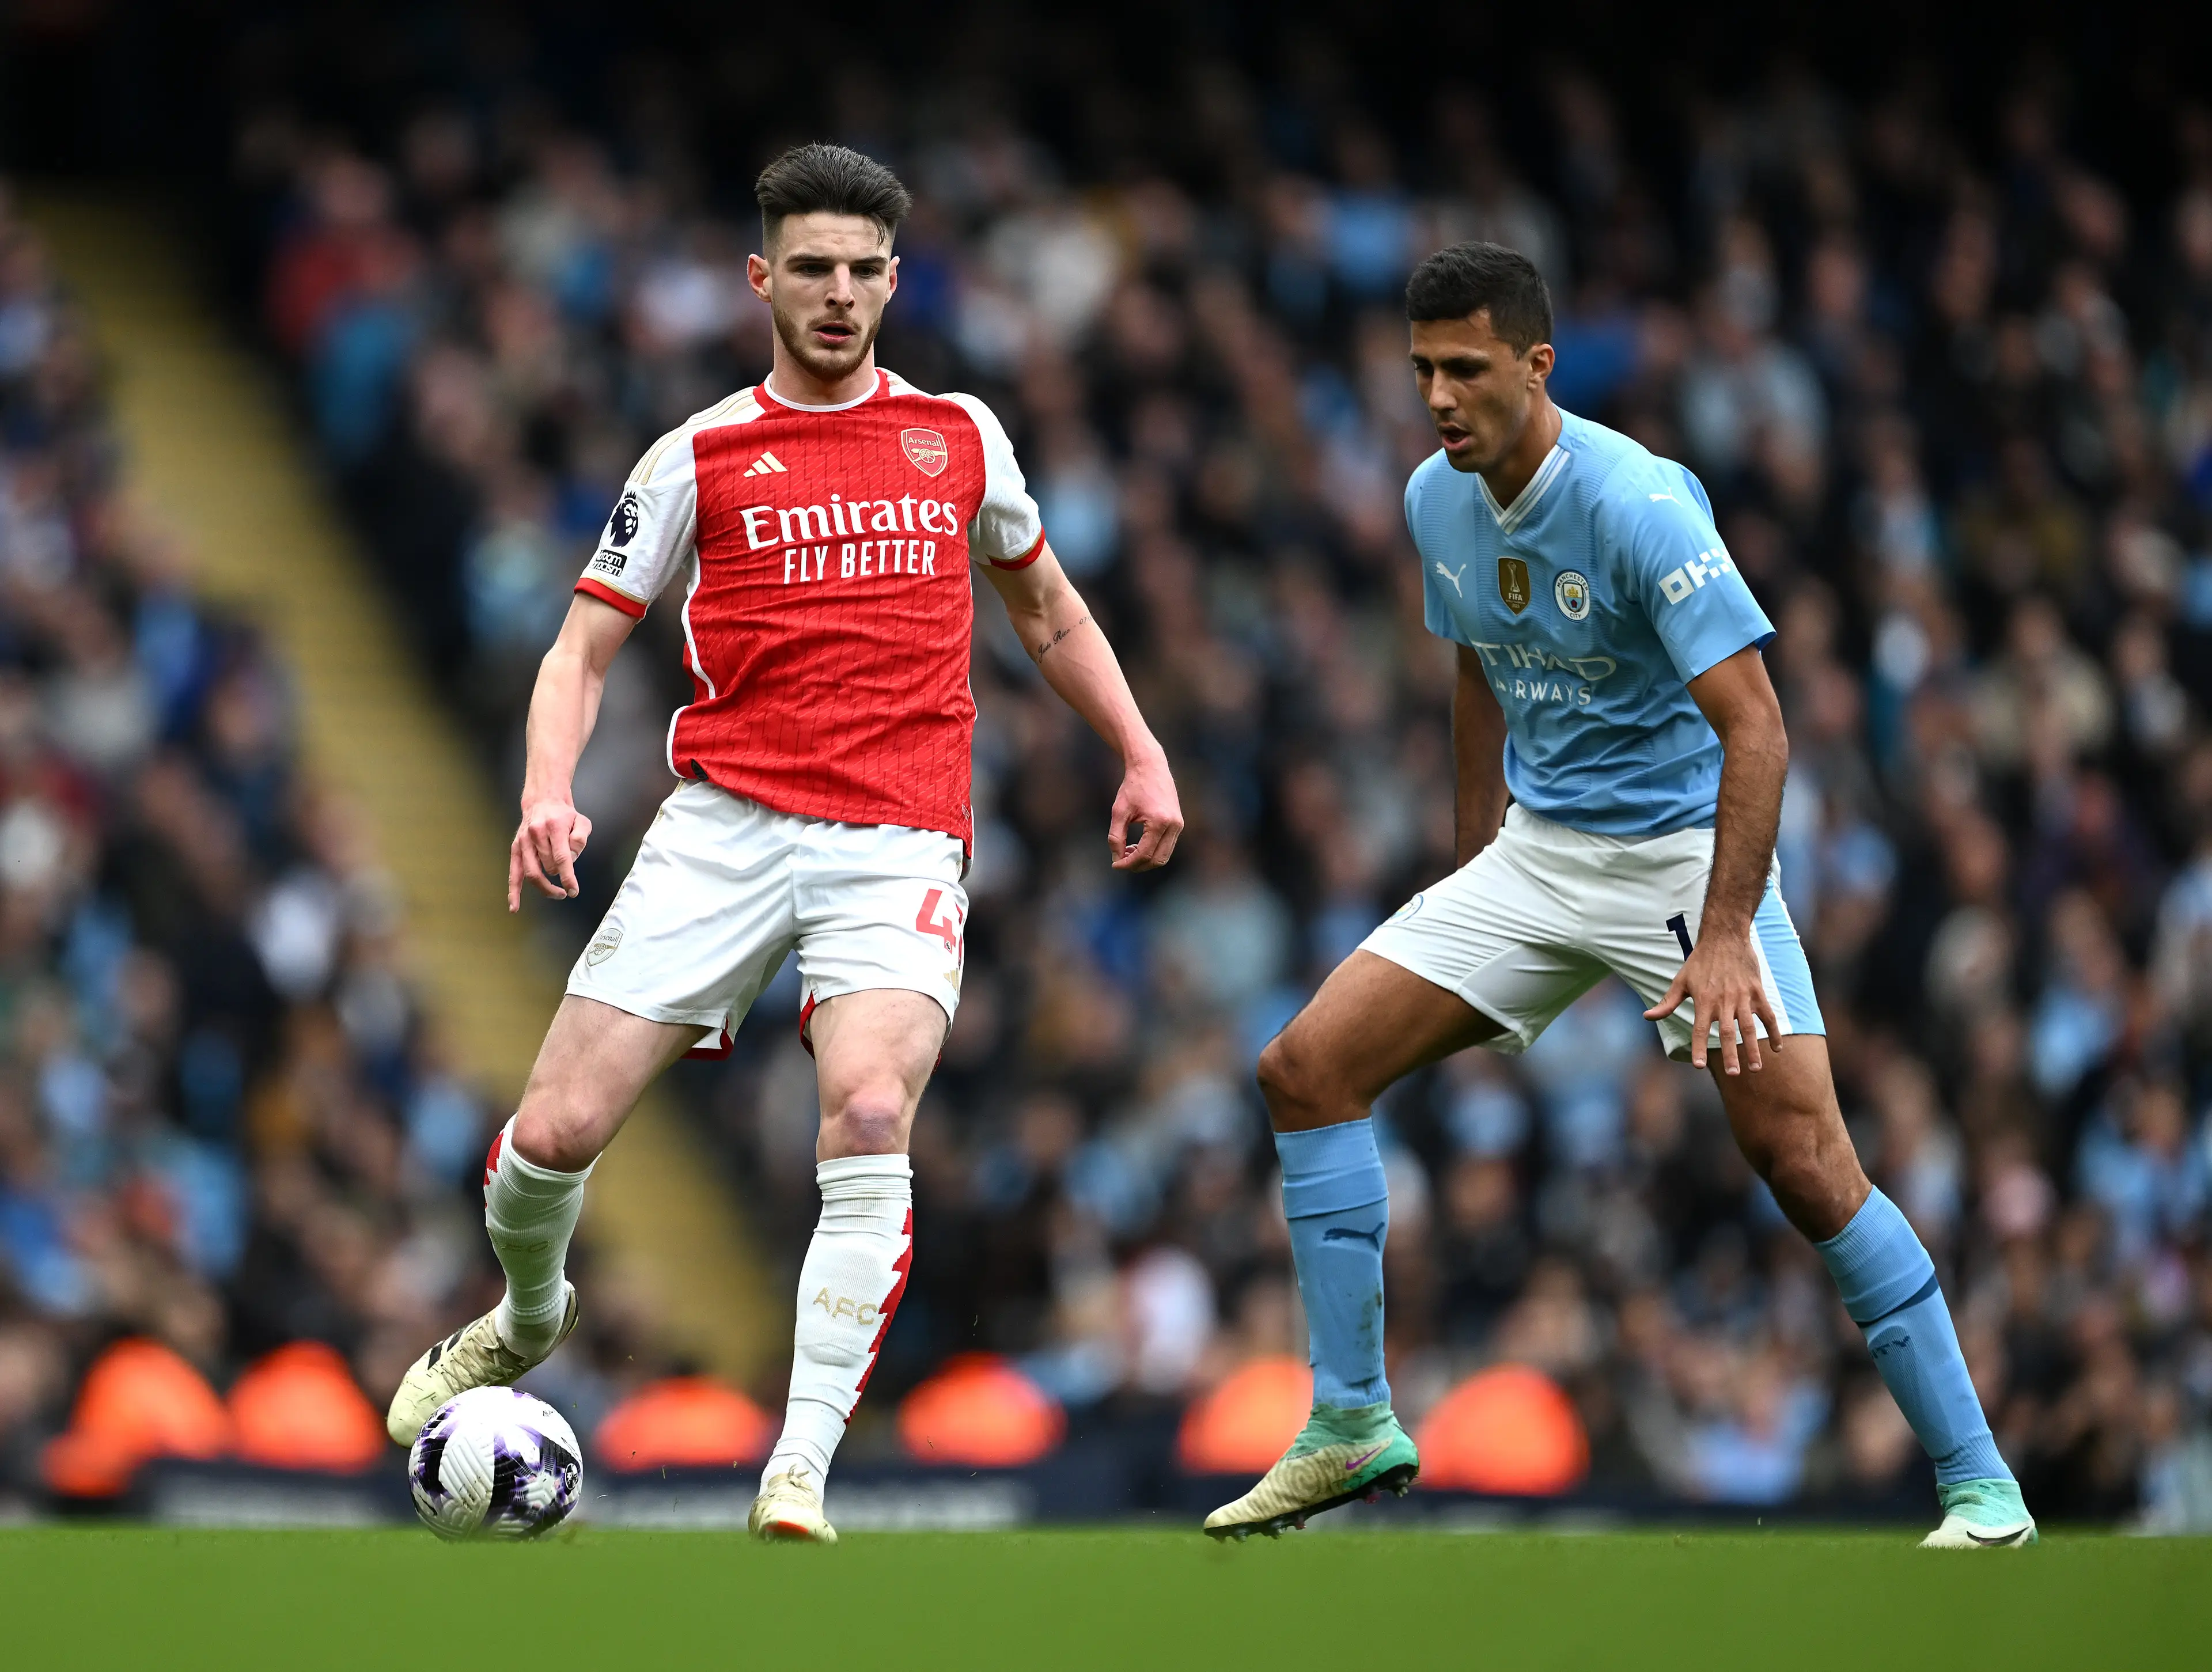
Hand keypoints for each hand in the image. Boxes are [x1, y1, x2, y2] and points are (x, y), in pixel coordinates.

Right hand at [509, 795, 593, 909]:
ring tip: (559, 892)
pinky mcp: (515, 848)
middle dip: (560, 873)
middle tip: (568, 872)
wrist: (543, 801)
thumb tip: (571, 858)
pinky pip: (514, 874)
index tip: (573, 891)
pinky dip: (514, 891)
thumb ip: (580, 838)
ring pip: (532, 873)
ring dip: (546, 887)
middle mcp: (536, 834)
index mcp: (554, 827)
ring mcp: (523, 842)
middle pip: (548, 867)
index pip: (561, 858)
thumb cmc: (565, 815)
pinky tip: (515, 907)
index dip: (568, 877)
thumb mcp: (581, 821)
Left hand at [1107, 745, 1183, 870]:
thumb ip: (1116, 837)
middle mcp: (1173, 825)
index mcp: (1159, 822)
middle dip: (1138, 865)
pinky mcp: (1178, 823)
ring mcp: (1179, 825)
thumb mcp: (1119, 812)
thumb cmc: (1132, 787)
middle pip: (1157, 860)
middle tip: (1120, 861)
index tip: (1115, 865)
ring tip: (1127, 851)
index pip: (1144, 854)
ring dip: (1146, 860)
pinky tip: (1136, 845)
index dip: (1128, 864)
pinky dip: (1152, 851)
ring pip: (1164, 856)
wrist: (1150, 766)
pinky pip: (1167, 846)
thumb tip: (1117, 859)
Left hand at [1642, 921, 1780, 1074]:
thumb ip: (1667, 1002)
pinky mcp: (1757, 992)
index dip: (1699, 1047)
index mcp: (1703, 1000)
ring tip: (1756, 1068)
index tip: (1699, 1066)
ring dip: (1754, 1049)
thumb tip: (1647, 1017)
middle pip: (1728, 1032)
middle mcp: (1723, 1000)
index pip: (1699, 1029)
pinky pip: (1768, 1016)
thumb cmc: (1699, 961)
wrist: (1725, 937)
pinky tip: (1777, 1048)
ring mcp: (1743, 997)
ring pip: (1750, 1027)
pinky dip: (1774, 1032)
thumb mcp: (1680, 980)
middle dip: (1731, 1054)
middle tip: (1733, 1074)